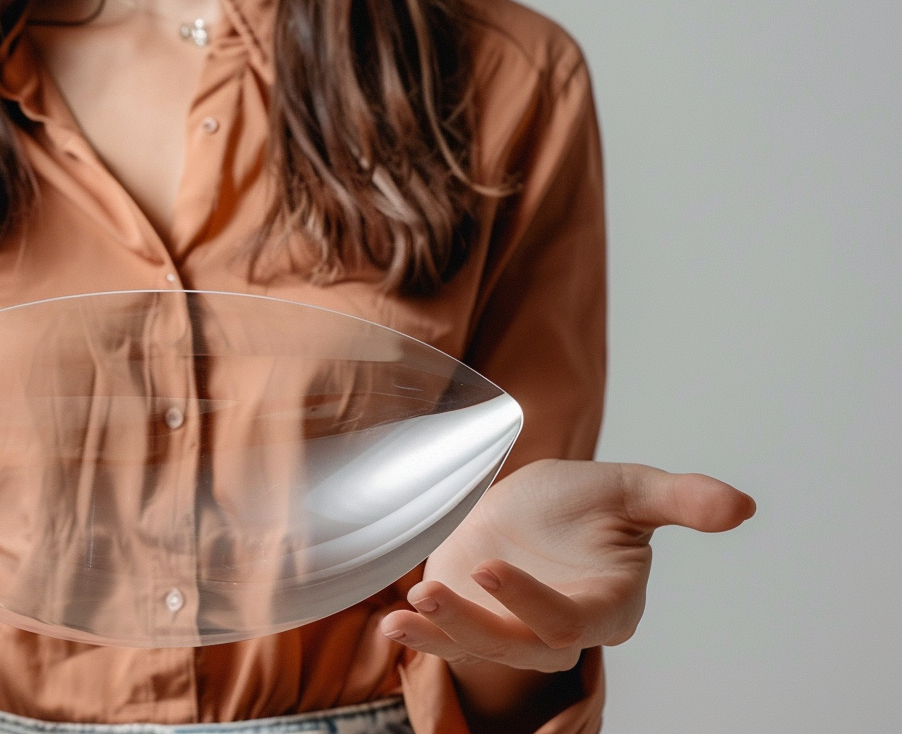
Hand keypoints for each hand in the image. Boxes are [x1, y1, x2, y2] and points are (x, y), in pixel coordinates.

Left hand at [381, 459, 755, 672]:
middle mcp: (562, 627)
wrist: (533, 500)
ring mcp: (515, 629)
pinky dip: (421, 636)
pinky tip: (392, 623)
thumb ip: (681, 499)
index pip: (574, 620)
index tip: (488, 569)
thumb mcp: (629, 487)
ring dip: (441, 635)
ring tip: (403, 615)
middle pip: (522, 646)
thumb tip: (742, 505)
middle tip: (432, 594)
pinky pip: (450, 640)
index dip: (533, 604)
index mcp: (609, 604)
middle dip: (475, 627)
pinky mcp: (475, 622)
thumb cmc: (586, 499)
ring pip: (482, 647)